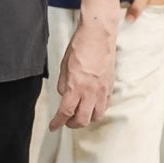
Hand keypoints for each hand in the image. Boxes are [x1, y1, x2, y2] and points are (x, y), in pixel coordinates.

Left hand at [51, 0, 117, 127]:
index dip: (58, 122)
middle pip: (82, 119)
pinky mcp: (110, 87)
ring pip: (96, 116)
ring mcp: (102, 90)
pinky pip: (105, 106)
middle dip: (72, 124)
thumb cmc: (80, 47)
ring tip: (80, 114)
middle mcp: (90, 92)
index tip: (53, 126)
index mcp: (75, 86)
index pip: (65, 112)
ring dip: (86, 118)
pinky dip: (97, 110)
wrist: (98, 36)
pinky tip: (92, 106)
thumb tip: (64, 95)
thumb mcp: (63, 66)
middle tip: (66, 121)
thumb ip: (63, 84)